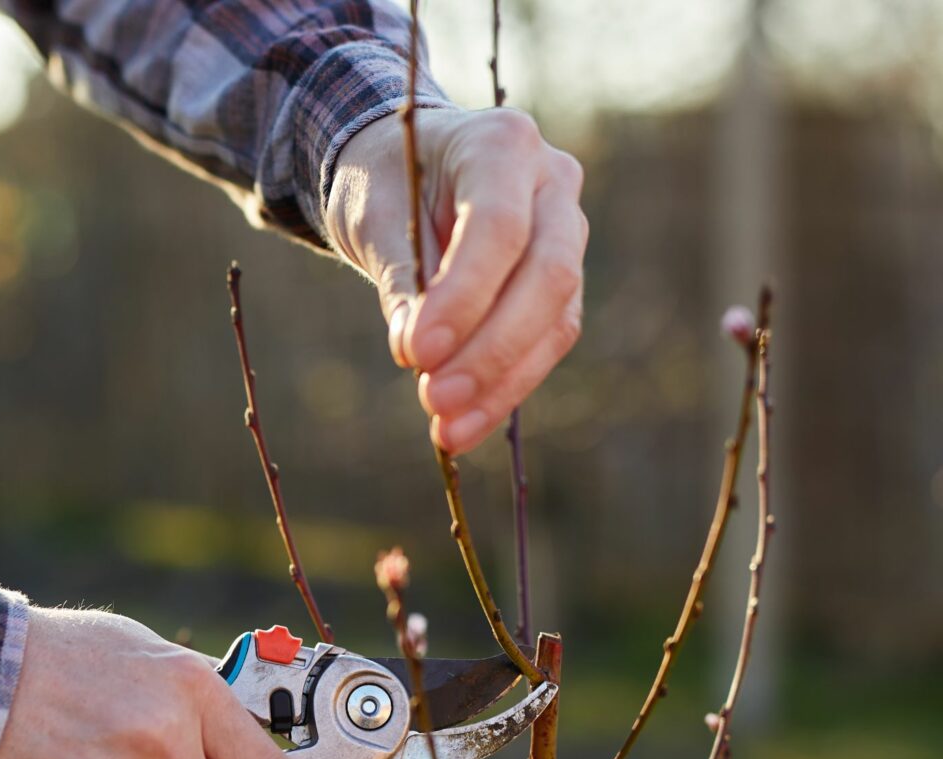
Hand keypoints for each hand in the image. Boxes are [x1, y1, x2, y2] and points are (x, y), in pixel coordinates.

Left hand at [325, 106, 587, 453]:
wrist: (408, 168)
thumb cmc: (385, 181)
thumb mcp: (374, 215)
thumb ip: (400, 278)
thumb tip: (417, 353)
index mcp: (503, 144)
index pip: (499, 227)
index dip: (463, 297)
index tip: (415, 353)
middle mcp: (553, 181)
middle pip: (547, 274)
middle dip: (490, 349)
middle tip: (434, 400)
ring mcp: (568, 231)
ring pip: (556, 317)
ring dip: (501, 382)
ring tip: (446, 429)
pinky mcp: (563, 282)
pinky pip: (548, 340)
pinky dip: (506, 387)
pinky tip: (464, 424)